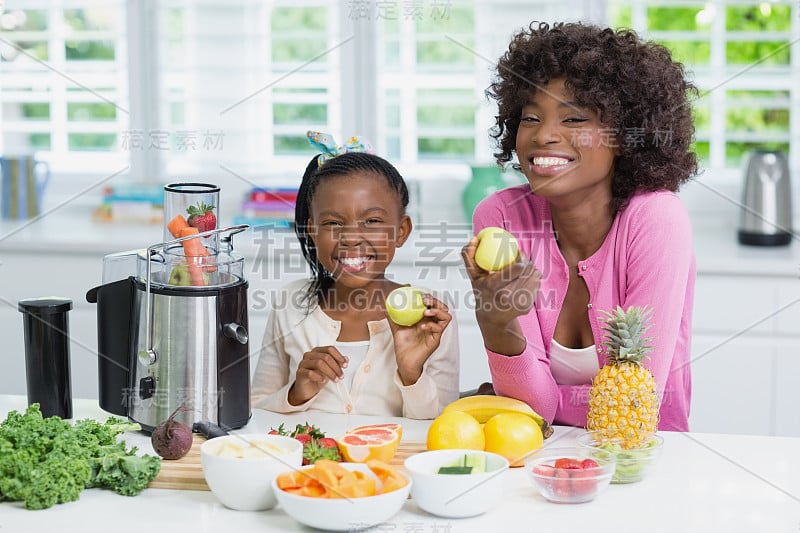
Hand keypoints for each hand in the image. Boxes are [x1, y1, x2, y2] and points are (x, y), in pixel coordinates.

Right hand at [288, 346, 347, 404]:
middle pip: (325, 356)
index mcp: (317, 351)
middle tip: (341, 376)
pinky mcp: (299, 373)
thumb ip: (338, 363)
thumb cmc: (319, 377)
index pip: (330, 349)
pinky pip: (309, 373)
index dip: (339, 356)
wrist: (307, 389)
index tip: (345, 365)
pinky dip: (319, 377)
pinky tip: (323, 381)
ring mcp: (303, 363)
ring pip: (319, 363)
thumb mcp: (331, 370)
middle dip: (336, 367)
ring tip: (335, 380)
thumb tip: (346, 359)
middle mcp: (309, 355)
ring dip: (330, 372)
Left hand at [388, 293, 451, 385]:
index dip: (429, 297)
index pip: (433, 304)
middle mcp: (432, 324)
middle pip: (442, 308)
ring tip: (426, 311)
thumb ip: (393, 317)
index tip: (420, 295)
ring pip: (446, 317)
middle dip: (435, 301)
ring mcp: (435, 332)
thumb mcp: (396, 327)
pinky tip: (422, 326)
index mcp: (425, 319)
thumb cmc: (403, 346)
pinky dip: (431, 324)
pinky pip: (439, 329)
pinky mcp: (436, 340)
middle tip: (425, 300)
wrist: (404, 361)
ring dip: (437, 311)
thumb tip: (386, 306)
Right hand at [462, 236, 540, 354]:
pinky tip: (524, 280)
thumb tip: (474, 238)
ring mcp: (518, 303)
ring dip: (530, 270)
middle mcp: (507, 296)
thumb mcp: (473, 275)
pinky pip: (536, 286)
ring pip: (535, 277)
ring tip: (522, 269)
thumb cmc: (481, 293)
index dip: (522, 257)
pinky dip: (532, 280)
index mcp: (494, 287)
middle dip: (527, 262)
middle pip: (528, 271)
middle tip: (522, 258)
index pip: (518, 268)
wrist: (491, 318)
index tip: (518, 252)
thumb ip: (470, 256)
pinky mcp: (527, 307)